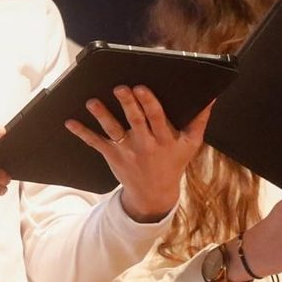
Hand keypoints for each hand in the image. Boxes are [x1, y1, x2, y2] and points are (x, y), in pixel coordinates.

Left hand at [64, 88, 210, 223]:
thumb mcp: (191, 144)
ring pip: (114, 131)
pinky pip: (96, 143)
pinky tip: (70, 122)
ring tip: (92, 102)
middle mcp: (146, 145)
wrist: (154, 193)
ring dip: (102, 116)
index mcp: (165, 139)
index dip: (149, 103)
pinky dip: (82, 133)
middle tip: (119, 88)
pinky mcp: (113, 156)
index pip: (157, 118)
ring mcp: (127, 151)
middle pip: (135, 122)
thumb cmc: (174, 163)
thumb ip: (200, 120)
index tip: (141, 88)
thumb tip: (211, 97)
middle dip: (127, 104)